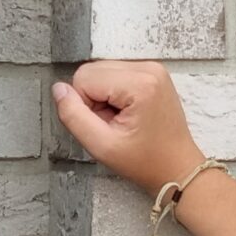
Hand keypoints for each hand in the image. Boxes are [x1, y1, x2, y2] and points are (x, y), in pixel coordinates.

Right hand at [52, 61, 205, 195]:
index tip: (105, 126)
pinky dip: (113, 94)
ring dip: (103, 97)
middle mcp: (148, 67)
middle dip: (94, 99)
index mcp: (140, 83)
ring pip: (102, 71)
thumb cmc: (144, 162)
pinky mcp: (152, 72)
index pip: (84, 78)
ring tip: (121, 120)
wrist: (177, 168)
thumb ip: (73, 115)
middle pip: (92, 71)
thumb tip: (58, 89)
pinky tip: (127, 113)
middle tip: (113, 125)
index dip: (84, 105)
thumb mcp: (101, 146)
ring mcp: (152, 67)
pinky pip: (115, 74)